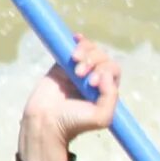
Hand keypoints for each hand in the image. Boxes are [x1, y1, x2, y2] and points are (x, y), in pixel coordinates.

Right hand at [17, 40, 118, 160]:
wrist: (46, 121)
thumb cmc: (74, 122)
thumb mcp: (102, 117)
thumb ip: (111, 97)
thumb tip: (105, 74)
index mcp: (106, 90)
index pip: (113, 70)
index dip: (105, 70)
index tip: (91, 82)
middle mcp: (94, 79)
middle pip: (102, 58)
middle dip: (94, 61)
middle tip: (80, 74)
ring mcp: (78, 71)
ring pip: (90, 51)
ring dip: (85, 52)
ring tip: (74, 62)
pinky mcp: (62, 65)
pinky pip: (73, 48)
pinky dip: (78, 42)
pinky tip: (77, 38)